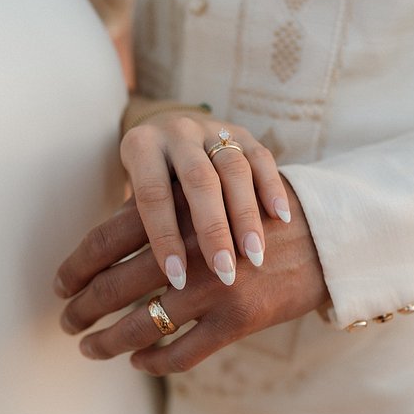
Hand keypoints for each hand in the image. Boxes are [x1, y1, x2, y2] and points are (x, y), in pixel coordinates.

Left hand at [54, 180, 328, 374]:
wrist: (326, 234)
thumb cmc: (252, 213)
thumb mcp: (204, 198)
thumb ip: (158, 216)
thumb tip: (102, 245)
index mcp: (173, 211)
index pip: (102, 242)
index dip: (73, 267)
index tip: (58, 285)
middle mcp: (188, 249)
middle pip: (112, 286)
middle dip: (81, 309)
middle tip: (66, 321)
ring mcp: (213, 288)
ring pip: (140, 326)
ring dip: (107, 341)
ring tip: (90, 347)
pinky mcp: (238, 319)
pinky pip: (180, 352)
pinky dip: (153, 361)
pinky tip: (139, 362)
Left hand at [120, 100, 290, 289]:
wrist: (168, 132)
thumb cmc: (146, 181)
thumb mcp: (132, 195)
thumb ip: (137, 225)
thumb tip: (142, 284)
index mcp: (141, 146)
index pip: (153, 195)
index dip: (164, 236)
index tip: (177, 278)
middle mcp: (176, 131)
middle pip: (198, 181)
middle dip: (212, 229)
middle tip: (224, 273)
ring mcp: (212, 129)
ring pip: (234, 170)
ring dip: (246, 215)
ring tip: (254, 256)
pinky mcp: (243, 132)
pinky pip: (262, 158)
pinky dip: (271, 188)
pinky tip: (281, 219)